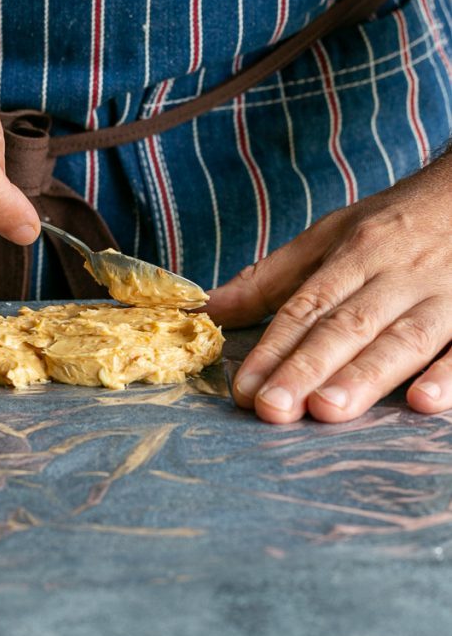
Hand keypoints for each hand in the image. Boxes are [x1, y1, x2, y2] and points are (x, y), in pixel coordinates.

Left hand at [205, 149, 451, 422]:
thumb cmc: (394, 225)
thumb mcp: (329, 236)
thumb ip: (271, 279)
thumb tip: (208, 311)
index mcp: (354, 253)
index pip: (306, 306)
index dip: (273, 348)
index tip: (243, 389)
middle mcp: (395, 273)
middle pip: (347, 324)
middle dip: (307, 367)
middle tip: (273, 408)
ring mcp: (444, 293)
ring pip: (402, 337)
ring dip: (366, 375)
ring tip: (328, 410)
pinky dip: (450, 375)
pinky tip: (426, 403)